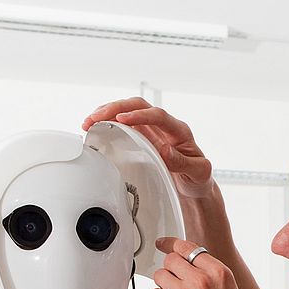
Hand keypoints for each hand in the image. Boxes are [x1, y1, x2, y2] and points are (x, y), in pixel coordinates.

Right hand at [83, 98, 213, 198]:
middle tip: (96, 116)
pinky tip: (96, 126)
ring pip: (129, 110)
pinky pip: (125, 122)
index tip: (123, 118)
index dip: (140, 115)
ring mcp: (153, 129)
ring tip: (90, 120)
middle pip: (139, 105)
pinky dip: (109, 121)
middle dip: (116, 107)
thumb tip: (165, 150)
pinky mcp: (144, 135)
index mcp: (179, 131)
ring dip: (108, 112)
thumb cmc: (198, 177)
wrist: (196, 183)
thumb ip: (183, 162)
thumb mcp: (198, 173)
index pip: (158, 115)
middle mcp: (165, 126)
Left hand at [150, 237, 261, 288]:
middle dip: (171, 270)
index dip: (174, 246)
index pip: (189, 247)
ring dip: (164, 285)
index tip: (165, 245)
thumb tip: (194, 269)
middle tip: (175, 281)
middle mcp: (202, 280)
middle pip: (171, 260)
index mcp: (220, 273)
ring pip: (160, 276)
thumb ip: (213, 278)